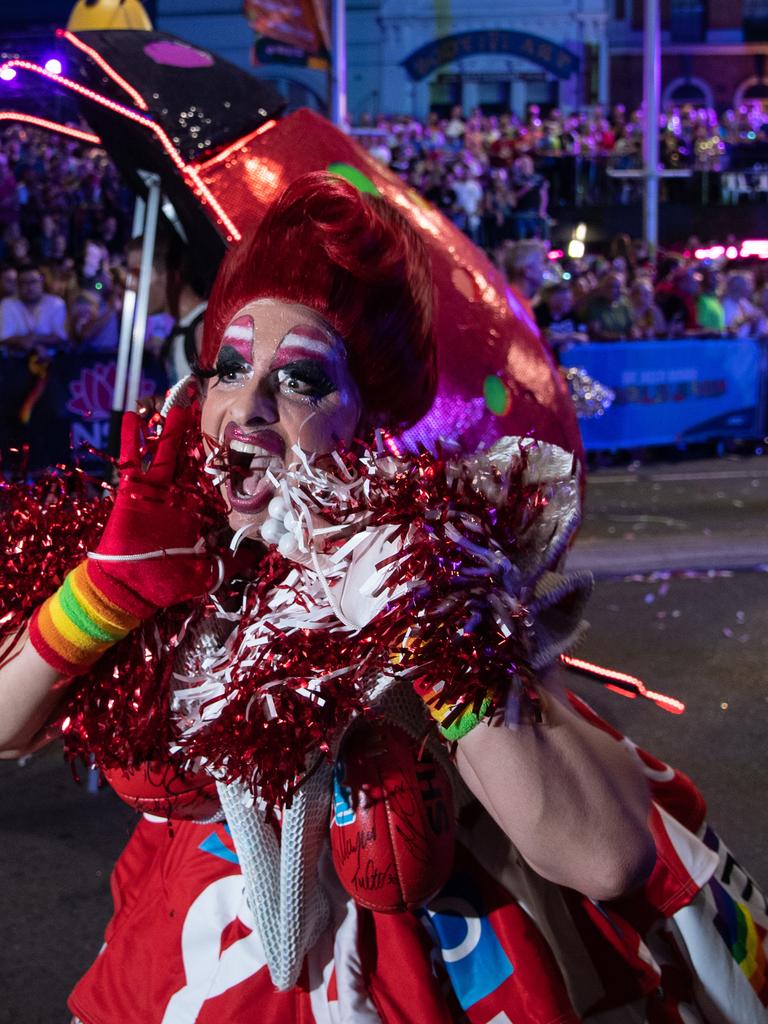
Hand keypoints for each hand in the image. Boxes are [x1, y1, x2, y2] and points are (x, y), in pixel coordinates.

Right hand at [89, 406, 221, 616]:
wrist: (130, 590)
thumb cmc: (167, 583)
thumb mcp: (209, 573)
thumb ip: (233, 563)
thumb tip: (263, 555)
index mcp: (196, 511)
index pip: (214, 482)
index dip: (224, 463)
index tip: (240, 440)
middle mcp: (177, 496)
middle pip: (191, 458)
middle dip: (198, 435)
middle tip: (208, 406)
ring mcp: (154, 491)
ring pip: (164, 452)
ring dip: (169, 429)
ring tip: (179, 403)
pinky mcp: (132, 491)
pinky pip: (130, 460)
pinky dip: (130, 439)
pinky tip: (133, 416)